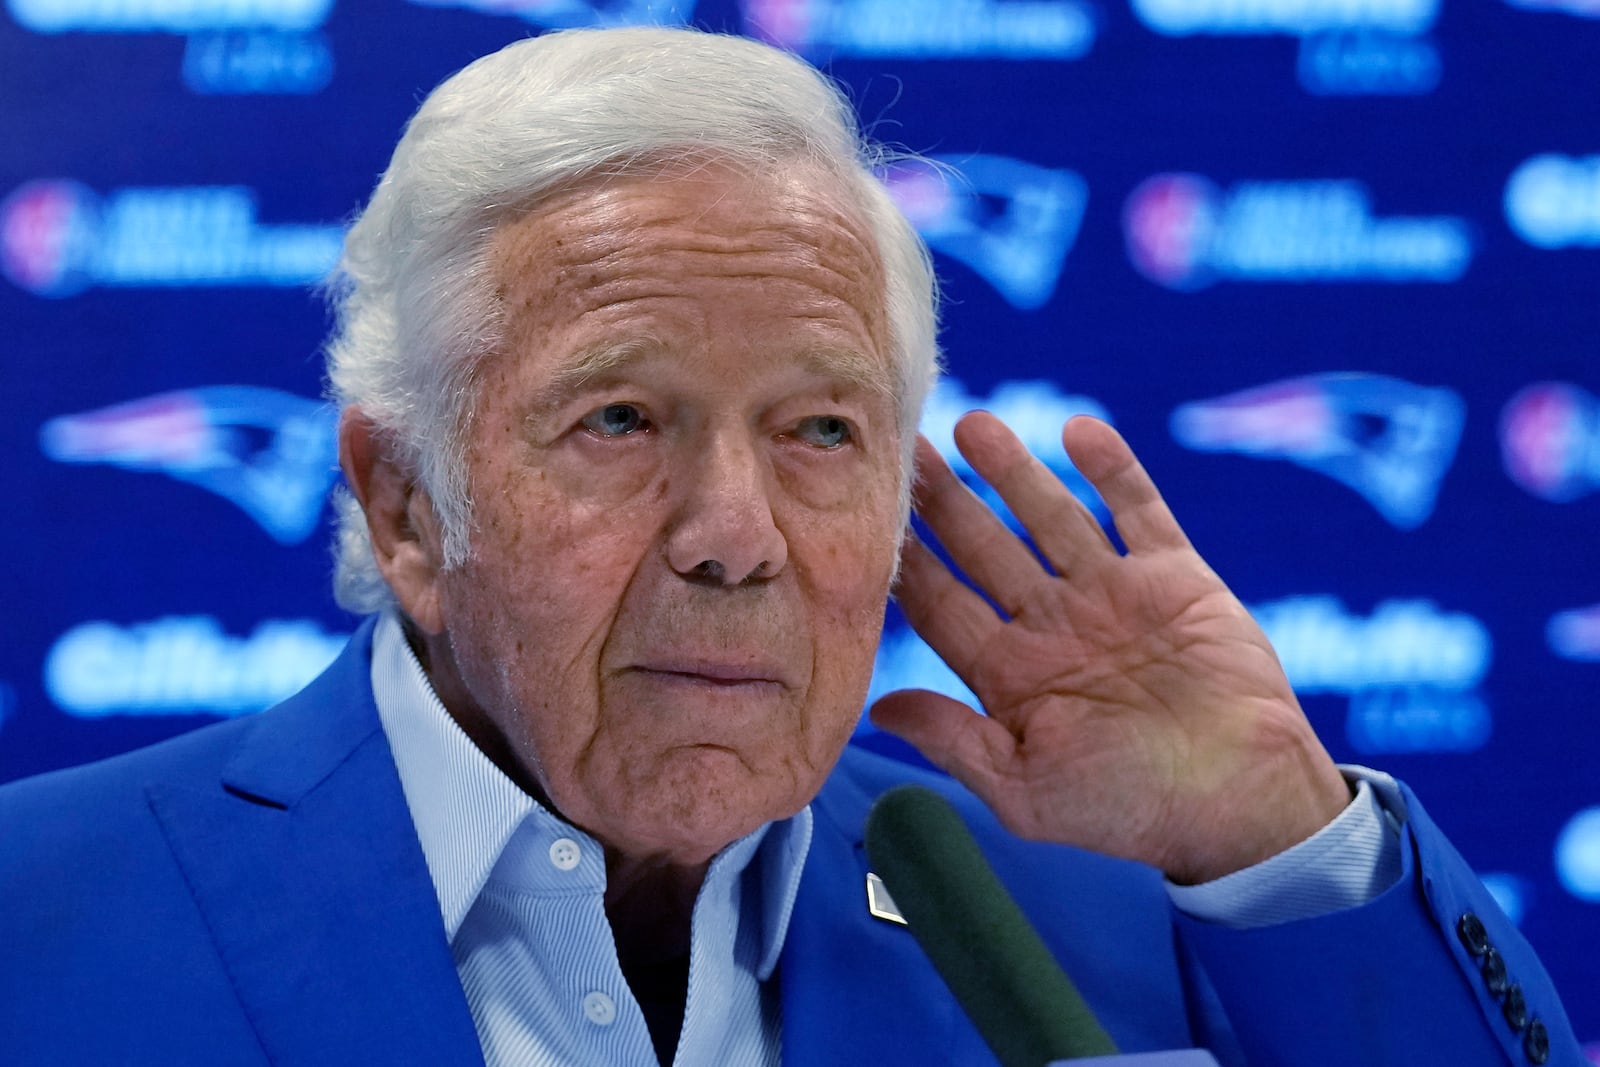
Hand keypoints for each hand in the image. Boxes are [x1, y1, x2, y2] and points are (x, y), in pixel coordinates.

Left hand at [870, 412, 1351, 883]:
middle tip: (904, 446)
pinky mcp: (1174, 577)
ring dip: (1014, 470)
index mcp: (1010, 675)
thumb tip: (877, 709)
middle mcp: (1052, 626)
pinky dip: (1112, 469)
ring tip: (973, 425)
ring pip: (1049, 517)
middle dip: (943, 500)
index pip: (941, 605)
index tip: (864, 516)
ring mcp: (1111, 596)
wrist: (1244, 802)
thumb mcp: (1026, 791)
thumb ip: (955, 742)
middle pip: (982, 548)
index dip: (905, 562)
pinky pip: (1136, 510)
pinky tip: (1079, 430)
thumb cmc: (1130, 810)